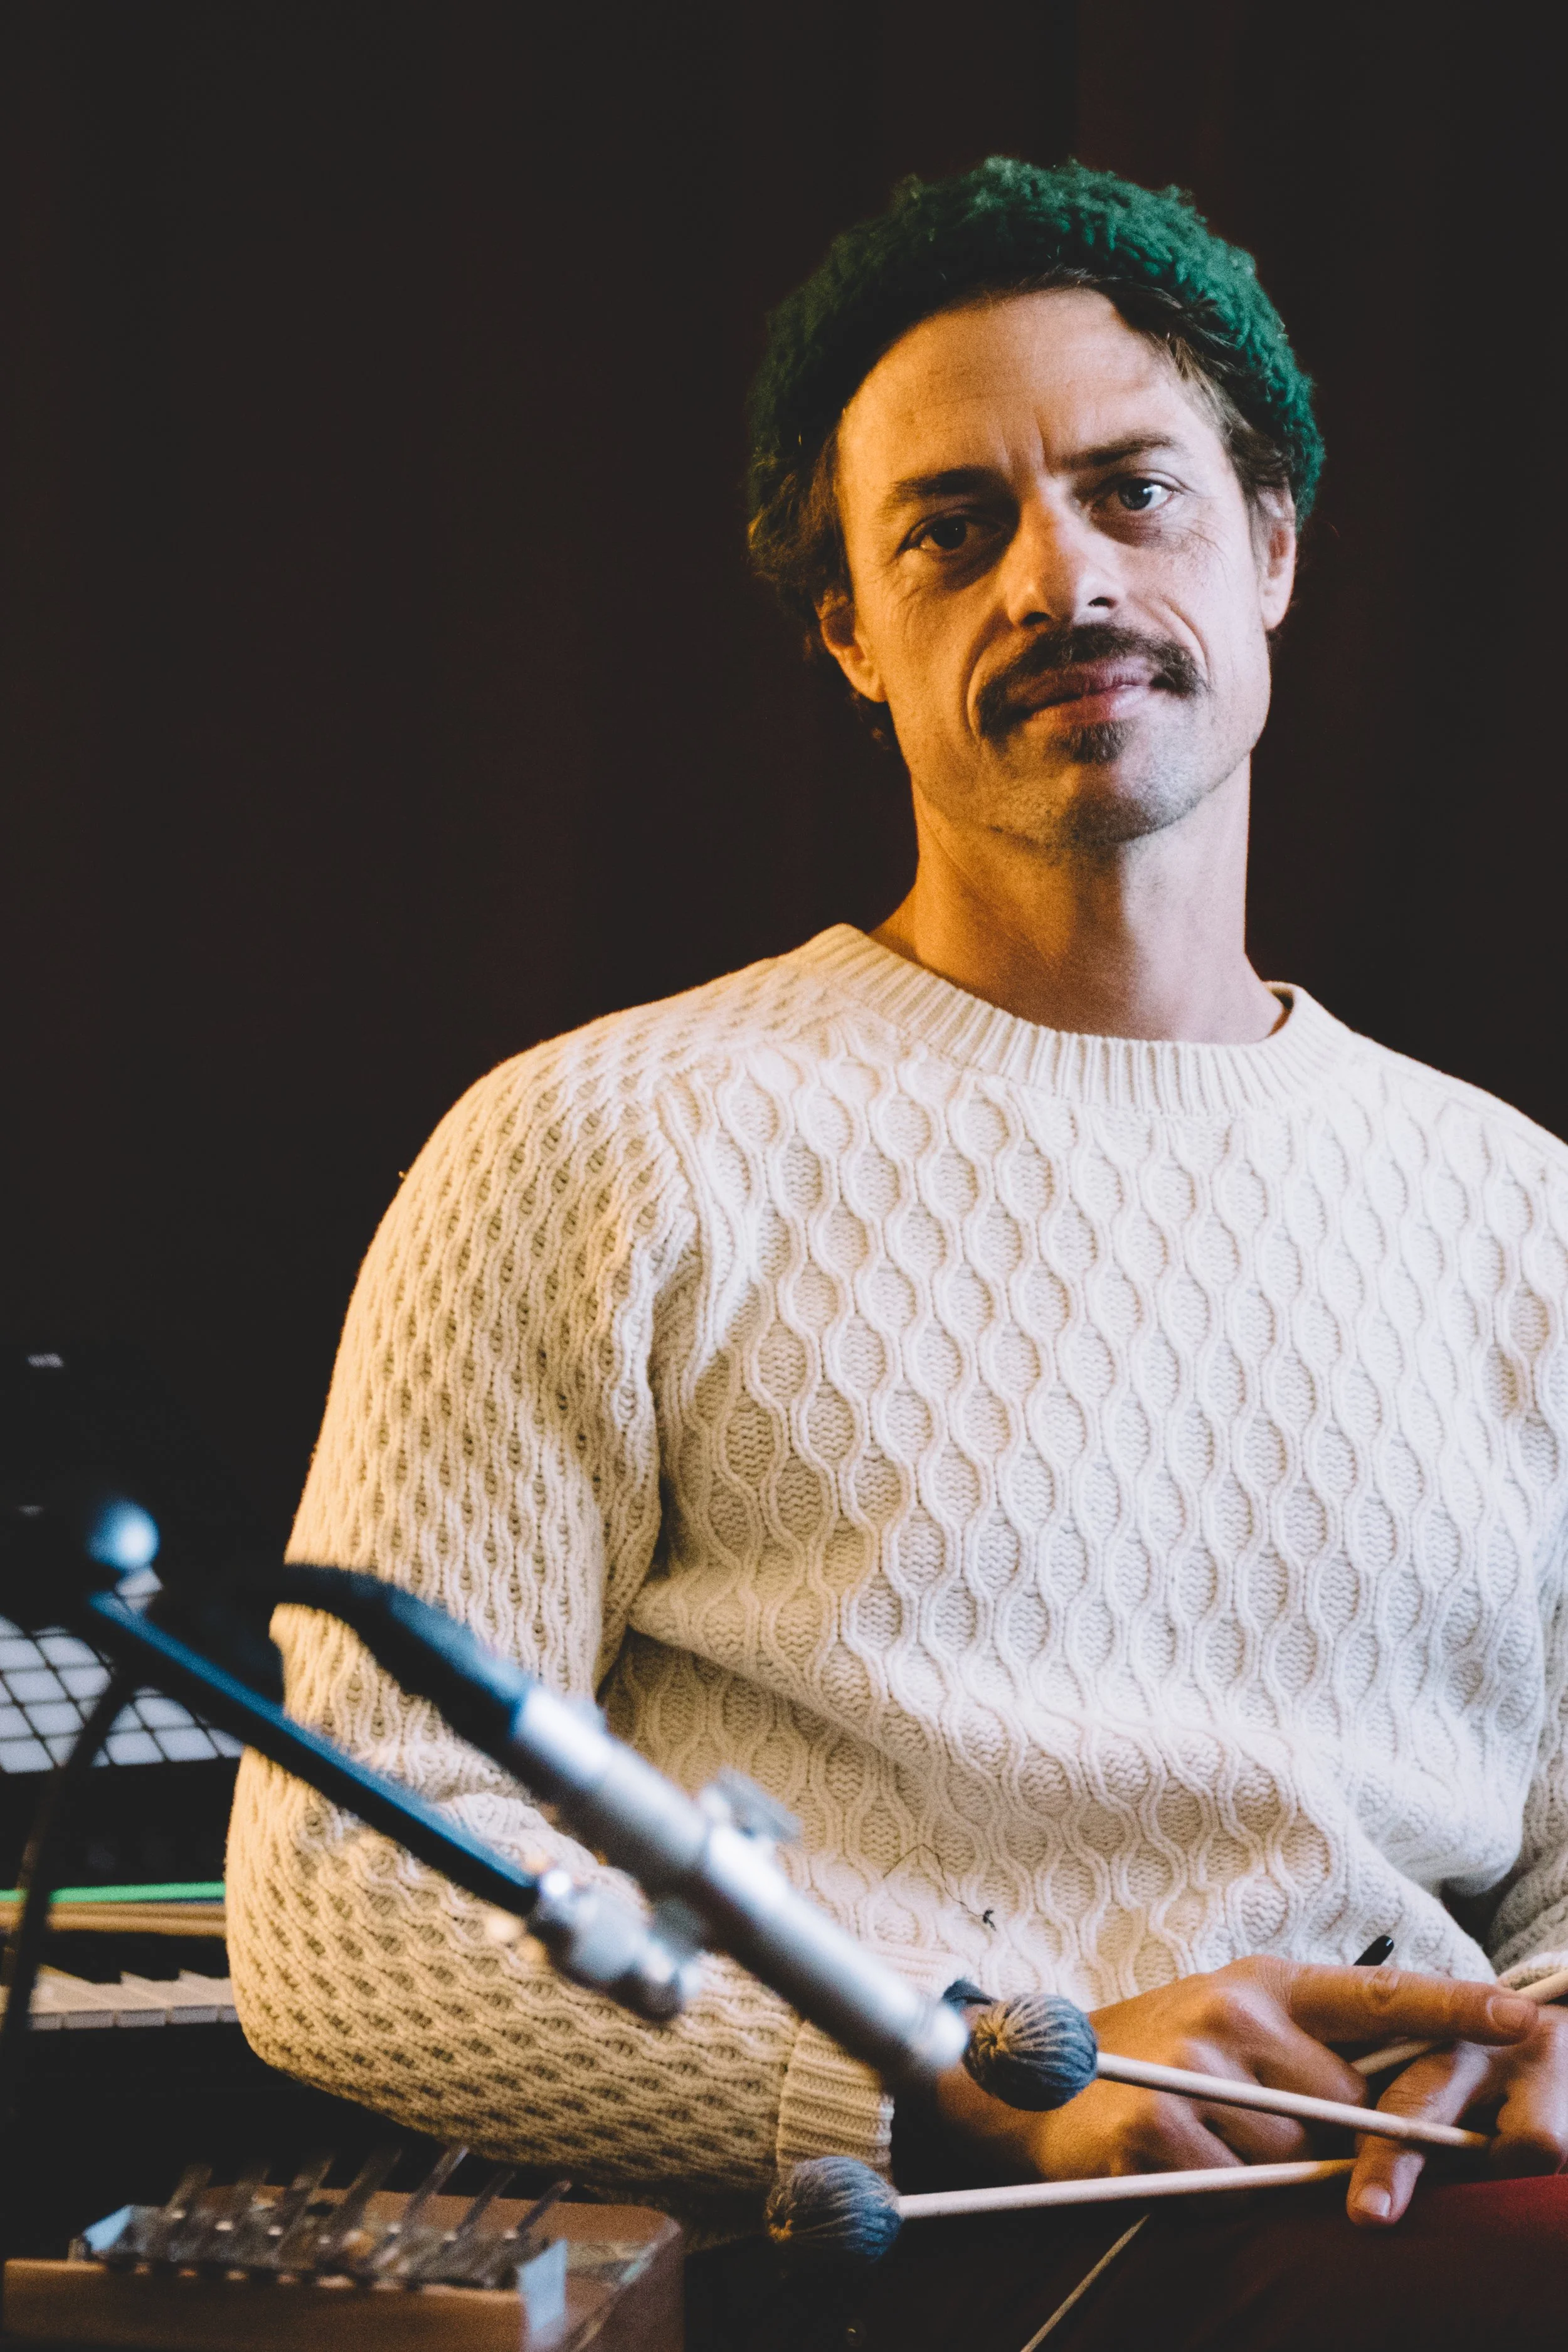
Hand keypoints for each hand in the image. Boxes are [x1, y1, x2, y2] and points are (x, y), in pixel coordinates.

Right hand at [934, 1958, 1540, 2212]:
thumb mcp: (1233, 2029)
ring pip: (1290, 2159)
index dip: (1455, 2007)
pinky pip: (1230, 2186)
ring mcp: (1195, 2063)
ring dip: (1261, 2173)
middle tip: (1254, 2125)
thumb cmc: (1152, 2057)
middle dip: (1322, 2141)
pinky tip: (1172, 2162)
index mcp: (1267, 1985)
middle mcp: (1235, 2011)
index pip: (1380, 1992)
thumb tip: (1390, 2108)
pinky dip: (1211, 2191)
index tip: (1522, 2017)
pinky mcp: (1159, 2120)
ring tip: (1203, 2142)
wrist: (1030, 2078)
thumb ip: (1309, 2056)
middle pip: (1343, 2109)